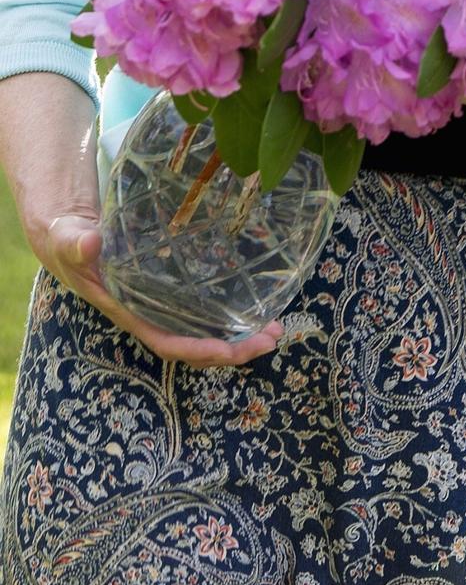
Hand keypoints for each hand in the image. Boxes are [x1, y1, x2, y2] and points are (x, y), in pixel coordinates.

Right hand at [31, 207, 281, 370]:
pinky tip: (260, 304)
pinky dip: (233, 312)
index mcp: (128, 310)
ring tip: (276, 329)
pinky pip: (206, 308)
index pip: (165, 340)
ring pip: (205, 329)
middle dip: (233, 348)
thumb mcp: (69, 239)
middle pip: (194, 343)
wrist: (72, 233)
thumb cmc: (70, 240)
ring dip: (241, 334)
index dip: (196, 349)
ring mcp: (164, 303)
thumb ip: (75, 242)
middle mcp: (150, 314)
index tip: (227, 351)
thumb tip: (89, 242)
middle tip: (272, 337)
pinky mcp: (174, 288)